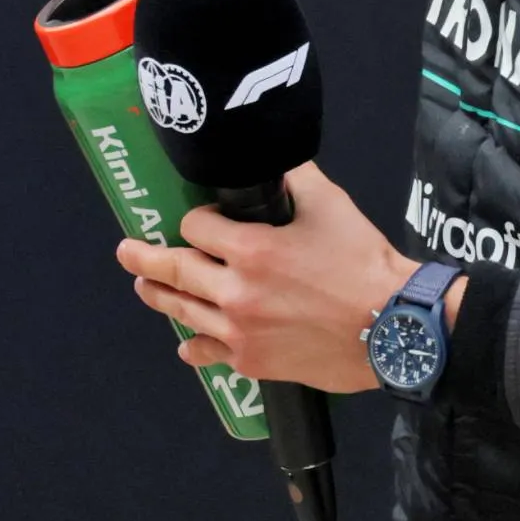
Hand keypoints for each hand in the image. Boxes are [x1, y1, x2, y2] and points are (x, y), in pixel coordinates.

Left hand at [116, 160, 419, 391]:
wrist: (392, 327)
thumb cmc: (364, 264)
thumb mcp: (330, 205)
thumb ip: (296, 178)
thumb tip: (277, 158)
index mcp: (250, 250)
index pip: (196, 227)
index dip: (196, 219)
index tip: (200, 219)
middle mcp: (235, 292)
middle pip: (175, 271)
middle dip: (146, 259)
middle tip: (127, 253)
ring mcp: (240, 331)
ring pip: (185, 311)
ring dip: (160, 297)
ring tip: (145, 289)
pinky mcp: (253, 362)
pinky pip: (210, 352)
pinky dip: (195, 347)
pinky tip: (186, 346)